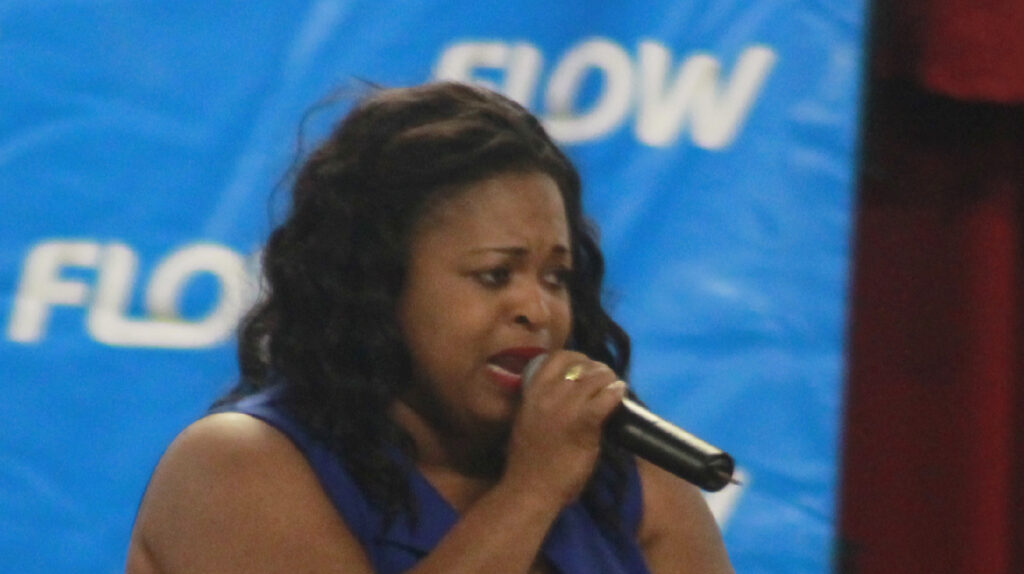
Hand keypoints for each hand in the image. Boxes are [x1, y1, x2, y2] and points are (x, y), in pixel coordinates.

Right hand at [501, 351, 626, 507]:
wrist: (530, 488)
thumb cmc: (529, 460)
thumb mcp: (528, 419)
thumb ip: (542, 401)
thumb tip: (567, 390)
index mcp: (531, 392)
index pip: (555, 358)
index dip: (576, 358)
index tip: (585, 366)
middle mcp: (547, 394)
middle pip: (579, 365)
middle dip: (596, 368)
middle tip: (606, 378)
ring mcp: (564, 407)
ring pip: (594, 378)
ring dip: (609, 379)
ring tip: (615, 386)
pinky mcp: (582, 423)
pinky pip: (605, 398)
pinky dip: (615, 393)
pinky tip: (620, 394)